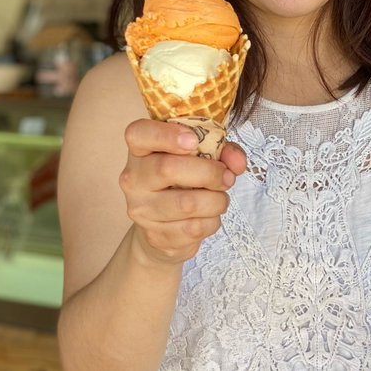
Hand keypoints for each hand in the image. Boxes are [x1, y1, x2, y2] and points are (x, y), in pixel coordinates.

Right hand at [120, 119, 246, 265]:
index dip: (165, 134)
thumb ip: (222, 150)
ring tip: (220, 198)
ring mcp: (141, 209)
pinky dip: (212, 221)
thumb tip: (237, 162)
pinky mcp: (155, 236)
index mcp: (140, 150)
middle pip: (168, 169)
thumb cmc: (184, 180)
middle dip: (208, 172)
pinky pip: (194, 228)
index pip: (139, 134)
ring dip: (216, 200)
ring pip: (187, 203)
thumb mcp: (202, 155)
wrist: (164, 227)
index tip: (193, 140)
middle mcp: (133, 178)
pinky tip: (209, 216)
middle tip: (226, 177)